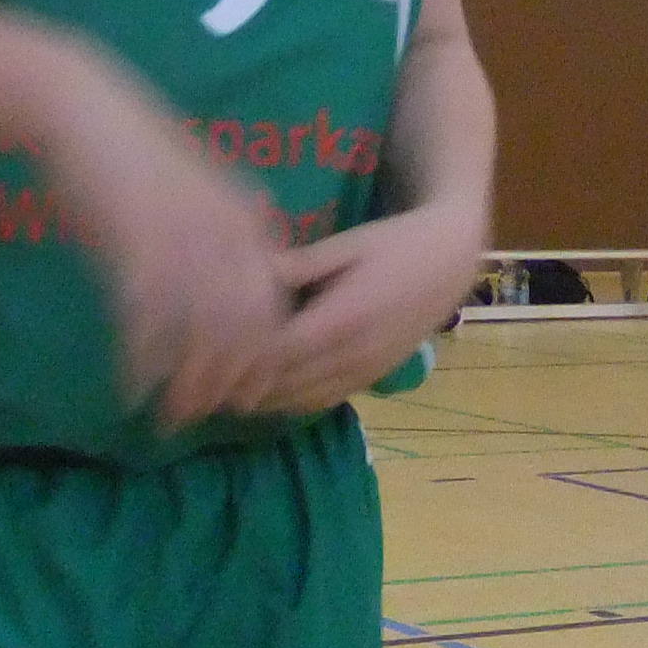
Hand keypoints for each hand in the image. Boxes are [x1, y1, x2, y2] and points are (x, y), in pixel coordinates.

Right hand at [32, 63, 293, 429]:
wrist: (79, 108)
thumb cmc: (134, 145)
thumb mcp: (201, 177)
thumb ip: (235, 217)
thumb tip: (266, 254)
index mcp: (242, 218)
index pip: (269, 303)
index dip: (261, 355)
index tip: (247, 391)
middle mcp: (221, 233)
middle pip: (243, 327)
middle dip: (228, 380)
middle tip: (205, 415)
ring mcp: (179, 240)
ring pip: (199, 332)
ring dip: (187, 382)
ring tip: (170, 416)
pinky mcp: (132, 246)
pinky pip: (146, 321)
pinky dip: (141, 362)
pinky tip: (131, 388)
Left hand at [227, 203, 488, 418]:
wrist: (451, 263)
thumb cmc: (394, 244)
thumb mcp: (345, 245)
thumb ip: (297, 265)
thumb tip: (244, 272)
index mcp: (344, 317)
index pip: (278, 352)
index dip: (237, 362)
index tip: (202, 356)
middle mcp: (354, 353)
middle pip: (283, 384)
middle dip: (238, 387)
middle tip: (196, 383)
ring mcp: (365, 371)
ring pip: (300, 400)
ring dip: (259, 400)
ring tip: (220, 391)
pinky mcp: (371, 380)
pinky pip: (322, 402)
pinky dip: (287, 403)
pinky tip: (262, 393)